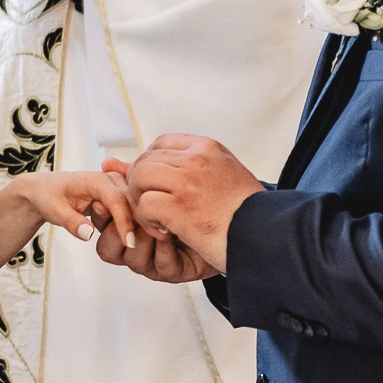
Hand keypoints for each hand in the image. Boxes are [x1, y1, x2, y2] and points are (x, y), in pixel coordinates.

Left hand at [16, 169, 138, 248]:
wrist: (47, 190)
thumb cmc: (50, 197)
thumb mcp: (54, 211)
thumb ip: (71, 222)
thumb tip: (88, 234)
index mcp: (97, 179)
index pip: (117, 201)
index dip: (124, 223)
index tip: (128, 244)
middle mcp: (113, 179)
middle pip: (134, 204)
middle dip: (134, 225)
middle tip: (125, 247)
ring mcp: (120, 187)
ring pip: (137, 209)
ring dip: (131, 225)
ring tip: (110, 234)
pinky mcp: (122, 196)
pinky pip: (134, 212)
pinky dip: (131, 224)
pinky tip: (118, 233)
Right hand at [92, 160, 218, 282]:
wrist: (227, 222)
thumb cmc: (191, 201)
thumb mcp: (160, 183)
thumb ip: (135, 175)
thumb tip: (107, 163)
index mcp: (126, 225)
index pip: (100, 226)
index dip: (101, 215)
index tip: (105, 200)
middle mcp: (136, 246)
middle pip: (108, 247)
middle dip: (123, 225)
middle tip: (136, 207)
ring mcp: (153, 261)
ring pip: (134, 260)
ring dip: (145, 238)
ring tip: (160, 220)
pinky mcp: (174, 271)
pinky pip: (162, 266)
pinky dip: (165, 250)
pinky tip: (172, 233)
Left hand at [124, 135, 264, 273]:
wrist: (268, 238)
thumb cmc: (245, 213)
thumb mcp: (218, 177)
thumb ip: (179, 167)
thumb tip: (113, 163)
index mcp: (208, 148)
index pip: (161, 144)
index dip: (153, 166)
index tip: (161, 188)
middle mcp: (196, 159)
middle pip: (145, 161)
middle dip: (142, 186)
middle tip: (155, 208)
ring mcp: (187, 182)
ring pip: (139, 178)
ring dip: (143, 202)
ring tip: (160, 220)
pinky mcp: (180, 207)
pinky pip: (143, 205)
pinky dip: (148, 221)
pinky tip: (166, 231)